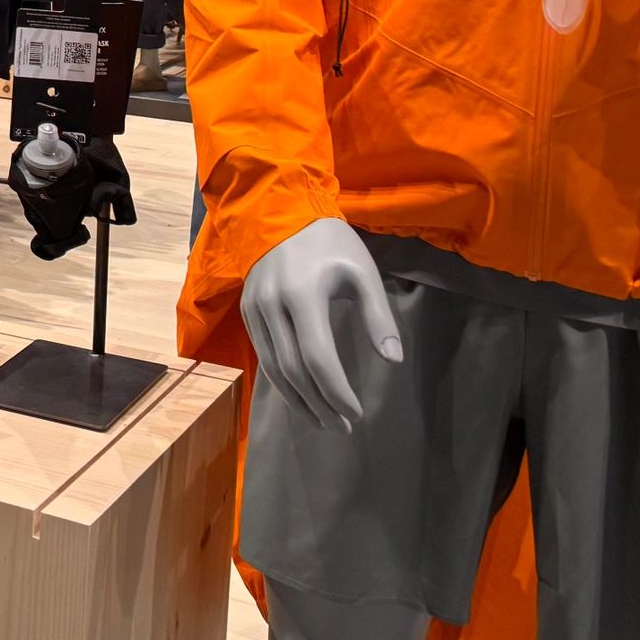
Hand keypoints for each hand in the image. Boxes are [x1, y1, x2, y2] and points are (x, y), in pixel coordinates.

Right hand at [241, 219, 402, 429]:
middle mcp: (272, 307)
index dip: (337, 391)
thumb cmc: (328, 243)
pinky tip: (300, 396)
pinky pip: (263, 356)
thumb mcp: (362, 273)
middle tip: (342, 427)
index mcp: (303, 296)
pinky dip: (282, 383)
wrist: (276, 212)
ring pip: (273, 369)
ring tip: (322, 421)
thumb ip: (379, 316)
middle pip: (293, 370)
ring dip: (298, 400)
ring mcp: (254, 311)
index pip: (318, 358)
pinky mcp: (246, 313)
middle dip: (319, 404)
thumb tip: (393, 360)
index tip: (357, 412)